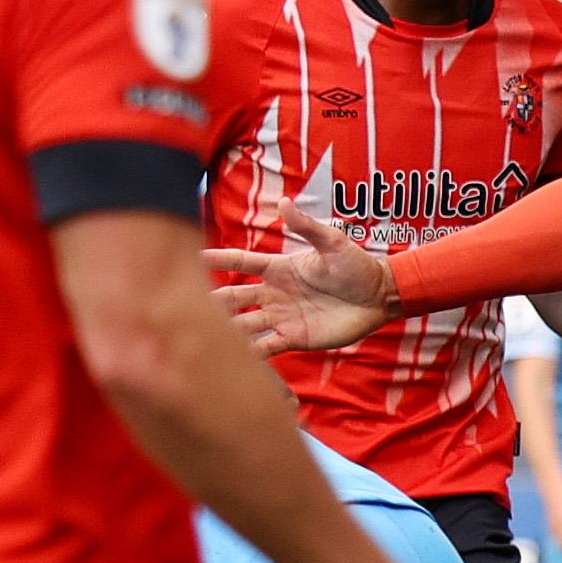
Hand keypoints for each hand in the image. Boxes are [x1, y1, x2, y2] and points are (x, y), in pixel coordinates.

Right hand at [204, 199, 398, 353]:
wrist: (379, 297)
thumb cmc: (357, 266)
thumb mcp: (333, 243)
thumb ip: (306, 227)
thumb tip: (284, 203)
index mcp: (278, 268)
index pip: (240, 260)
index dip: (216, 258)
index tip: (188, 255)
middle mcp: (273, 293)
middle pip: (233, 296)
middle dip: (210, 300)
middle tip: (182, 304)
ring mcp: (281, 316)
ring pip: (244, 323)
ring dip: (225, 329)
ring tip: (199, 336)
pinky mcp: (294, 338)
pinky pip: (266, 346)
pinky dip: (249, 352)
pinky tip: (232, 359)